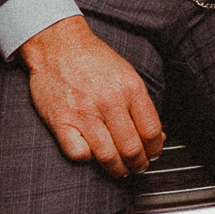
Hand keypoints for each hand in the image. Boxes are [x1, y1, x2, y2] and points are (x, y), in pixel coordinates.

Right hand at [18, 16, 163, 176]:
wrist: (58, 43)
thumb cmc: (92, 58)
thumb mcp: (125, 73)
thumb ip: (140, 103)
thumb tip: (156, 134)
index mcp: (130, 87)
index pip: (151, 130)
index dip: (155, 148)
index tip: (153, 153)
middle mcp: (109, 101)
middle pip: (132, 148)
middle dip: (139, 164)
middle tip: (138, 167)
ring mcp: (84, 113)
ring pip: (108, 156)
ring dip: (118, 169)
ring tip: (120, 170)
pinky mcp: (61, 122)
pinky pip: (79, 154)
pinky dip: (88, 159)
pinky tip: (92, 154)